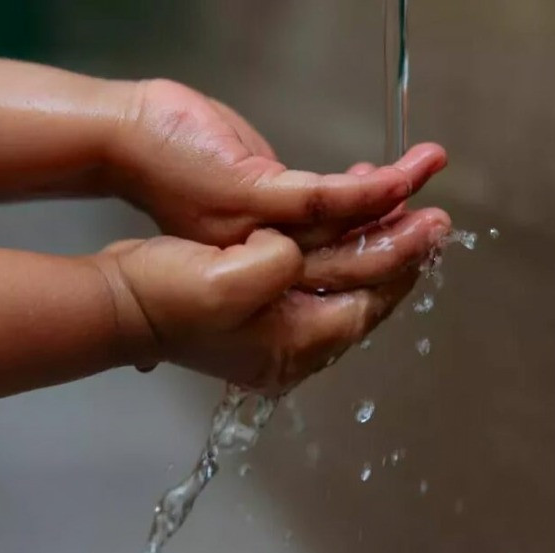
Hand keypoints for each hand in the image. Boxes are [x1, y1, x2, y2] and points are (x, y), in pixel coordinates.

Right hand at [93, 204, 448, 393]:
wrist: (118, 298)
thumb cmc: (166, 295)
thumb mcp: (222, 284)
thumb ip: (276, 267)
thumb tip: (299, 250)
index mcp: (292, 345)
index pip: (365, 308)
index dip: (401, 269)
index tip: (430, 233)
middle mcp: (294, 341)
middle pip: (361, 296)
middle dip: (399, 254)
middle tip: (436, 219)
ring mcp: (279, 322)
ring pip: (343, 280)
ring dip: (373, 240)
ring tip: (403, 203)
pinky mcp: (263, 299)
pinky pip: (319, 271)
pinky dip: (340, 240)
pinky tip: (352, 213)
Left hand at [104, 79, 447, 248]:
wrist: (125, 139)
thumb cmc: (179, 159)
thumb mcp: (240, 191)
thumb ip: (277, 207)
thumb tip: (311, 209)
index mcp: (260, 263)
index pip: (329, 271)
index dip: (372, 258)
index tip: (404, 237)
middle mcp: (260, 261)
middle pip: (344, 264)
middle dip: (398, 249)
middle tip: (438, 233)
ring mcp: (256, 232)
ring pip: (341, 233)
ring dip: (397, 215)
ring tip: (437, 202)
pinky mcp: (250, 197)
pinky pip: (322, 199)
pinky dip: (368, 190)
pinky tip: (403, 181)